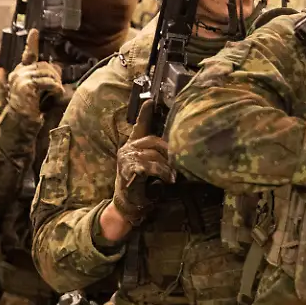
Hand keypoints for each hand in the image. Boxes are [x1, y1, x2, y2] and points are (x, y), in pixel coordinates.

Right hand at [5, 29, 63, 118]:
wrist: (19, 123)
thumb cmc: (31, 107)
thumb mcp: (39, 89)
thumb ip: (45, 77)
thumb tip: (57, 67)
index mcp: (20, 72)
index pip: (28, 55)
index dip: (32, 43)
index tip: (35, 31)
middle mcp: (18, 73)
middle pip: (44, 65)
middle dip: (55, 75)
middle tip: (57, 87)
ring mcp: (20, 78)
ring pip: (46, 72)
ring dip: (55, 82)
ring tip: (56, 93)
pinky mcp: (24, 85)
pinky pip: (46, 81)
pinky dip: (55, 87)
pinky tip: (56, 94)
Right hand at [112, 101, 173, 227]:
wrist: (129, 203)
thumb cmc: (143, 184)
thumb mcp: (153, 165)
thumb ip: (160, 154)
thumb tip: (180, 146)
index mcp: (134, 144)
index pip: (140, 126)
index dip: (145, 113)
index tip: (150, 100)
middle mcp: (128, 148)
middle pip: (153, 141)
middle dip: (169, 152)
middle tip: (178, 164)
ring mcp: (126, 159)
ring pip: (153, 154)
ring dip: (167, 166)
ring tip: (173, 176)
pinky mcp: (127, 170)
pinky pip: (148, 166)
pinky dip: (160, 172)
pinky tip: (167, 179)